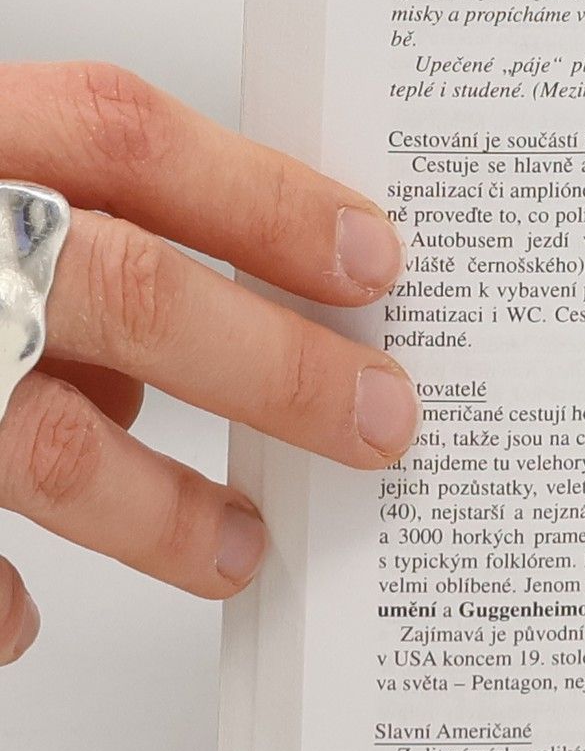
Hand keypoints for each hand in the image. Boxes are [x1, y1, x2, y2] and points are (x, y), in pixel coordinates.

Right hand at [0, 63, 416, 665]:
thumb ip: (42, 232)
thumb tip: (158, 369)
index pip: (118, 132)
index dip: (262, 195)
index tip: (375, 259)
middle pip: (119, 287)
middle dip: (274, 365)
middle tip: (382, 423)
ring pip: (38, 445)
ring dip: (162, 511)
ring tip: (241, 550)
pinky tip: (27, 618)